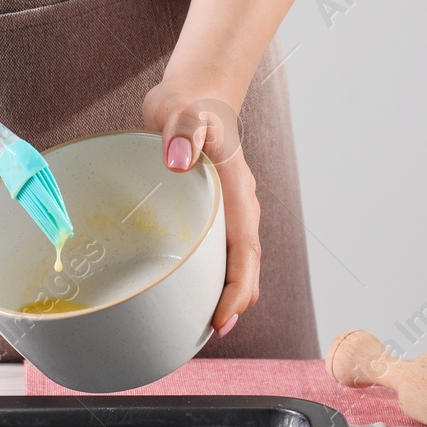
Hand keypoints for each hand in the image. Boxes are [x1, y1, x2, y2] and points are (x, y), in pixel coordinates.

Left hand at [142, 81, 258, 336]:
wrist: (195, 93)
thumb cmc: (188, 103)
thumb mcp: (182, 113)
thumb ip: (182, 131)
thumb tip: (179, 160)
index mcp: (237, 193)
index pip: (245, 252)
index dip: (237, 288)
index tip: (222, 317)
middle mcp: (239, 207)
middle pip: (247, 265)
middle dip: (236, 302)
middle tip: (212, 333)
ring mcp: (228, 210)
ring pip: (236, 261)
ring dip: (227, 292)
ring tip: (204, 325)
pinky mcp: (213, 210)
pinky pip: (220, 251)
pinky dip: (214, 276)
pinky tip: (191, 291)